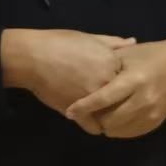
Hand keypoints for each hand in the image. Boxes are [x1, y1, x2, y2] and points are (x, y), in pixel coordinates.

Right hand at [1, 28, 133, 115]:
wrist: (32, 57)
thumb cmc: (59, 42)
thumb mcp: (89, 38)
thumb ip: (112, 42)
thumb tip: (133, 42)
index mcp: (112, 63)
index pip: (129, 79)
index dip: (124, 82)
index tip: (120, 85)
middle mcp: (107, 82)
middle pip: (123, 98)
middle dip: (120, 101)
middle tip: (114, 103)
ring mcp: (93, 99)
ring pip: (111, 115)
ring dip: (108, 116)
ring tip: (104, 115)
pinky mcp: (79, 112)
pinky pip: (94, 127)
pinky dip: (94, 127)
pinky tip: (92, 124)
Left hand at [64, 38, 165, 138]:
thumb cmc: (147, 55)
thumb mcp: (125, 54)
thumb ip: (104, 66)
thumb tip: (78, 78)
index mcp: (134, 79)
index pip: (103, 98)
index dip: (84, 107)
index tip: (70, 111)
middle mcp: (144, 99)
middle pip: (110, 119)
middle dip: (94, 119)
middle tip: (84, 114)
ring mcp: (153, 112)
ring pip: (119, 130)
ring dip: (105, 125)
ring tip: (97, 116)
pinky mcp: (157, 121)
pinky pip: (132, 133)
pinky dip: (118, 129)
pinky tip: (112, 120)